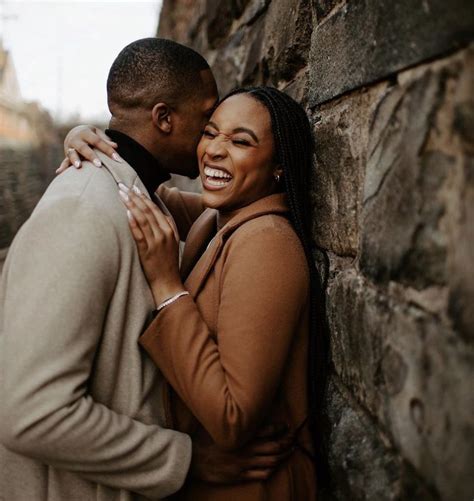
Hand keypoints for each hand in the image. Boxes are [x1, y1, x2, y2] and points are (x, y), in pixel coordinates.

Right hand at [56, 125, 121, 173]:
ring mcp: (70, 147)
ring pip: (72, 153)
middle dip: (91, 156)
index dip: (108, 150)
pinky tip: (59, 172)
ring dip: (75, 160)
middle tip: (99, 165)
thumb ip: (106, 140)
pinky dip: (62, 167)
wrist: (75, 132)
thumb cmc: (92, 136)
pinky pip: (64, 161)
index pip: (98, 141)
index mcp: (86, 133)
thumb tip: (115, 146)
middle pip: (84, 148)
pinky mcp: (67, 155)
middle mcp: (76, 139)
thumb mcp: (98, 134)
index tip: (117, 159)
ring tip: (78, 167)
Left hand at [118, 184, 181, 305]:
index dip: (144, 197)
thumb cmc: (167, 264)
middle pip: (148, 210)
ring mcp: (156, 242)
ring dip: (131, 205)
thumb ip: (166, 227)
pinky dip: (133, 222)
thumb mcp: (172, 242)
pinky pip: (139, 234)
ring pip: (143, 219)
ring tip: (121, 194)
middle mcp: (164, 234)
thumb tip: (156, 212)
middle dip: (134, 196)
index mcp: (170, 230)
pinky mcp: (147, 252)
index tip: (134, 188)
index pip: (155, 208)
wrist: (168, 284)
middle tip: (123, 186)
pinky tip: (126, 213)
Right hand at [190, 423, 294, 483]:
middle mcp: (246, 449)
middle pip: (274, 446)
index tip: (287, 426)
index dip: (280, 428)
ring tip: (291, 451)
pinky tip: (275, 467)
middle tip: (294, 438)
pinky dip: (271, 470)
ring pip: (272, 461)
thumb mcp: (220, 426)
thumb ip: (233, 419)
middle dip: (287, 442)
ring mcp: (245, 463)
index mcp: (242, 434)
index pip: (267, 430)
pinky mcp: (241, 475)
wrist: (194, 460)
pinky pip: (262, 474)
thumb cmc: (206, 440)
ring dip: (284, 456)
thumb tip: (241, 407)